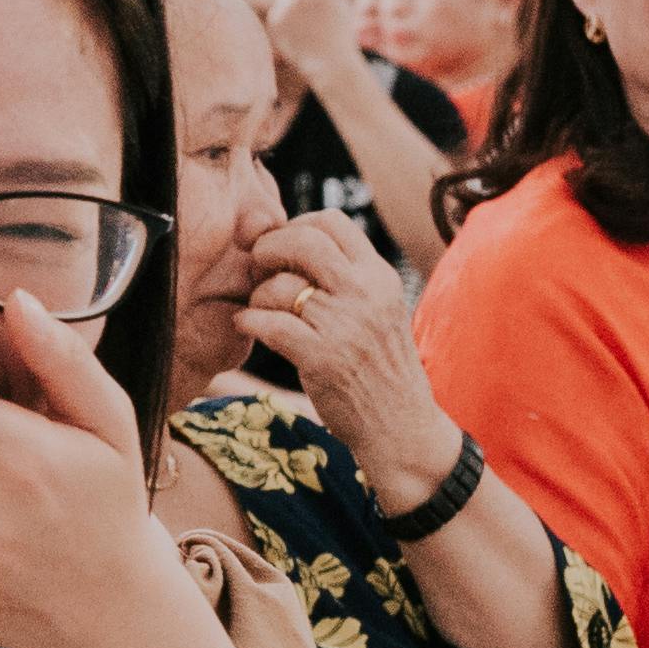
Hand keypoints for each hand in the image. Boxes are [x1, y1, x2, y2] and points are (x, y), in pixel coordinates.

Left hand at [228, 209, 446, 488]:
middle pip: (303, 240)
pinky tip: (247, 325)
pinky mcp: (322, 358)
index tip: (280, 245)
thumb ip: (349, 278)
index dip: (295, 225)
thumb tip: (294, 243)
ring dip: (258, 294)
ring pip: (280, 285)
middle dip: (268, 247)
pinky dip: (248, 321)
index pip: (331, 221)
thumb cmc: (381, 368)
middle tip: (257, 265)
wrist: (401, 426)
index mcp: (380, 276)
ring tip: (259, 308)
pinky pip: (268, 324)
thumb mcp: (380, 310)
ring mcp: (344, 325)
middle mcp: (366, 294)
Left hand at [257, 0, 368, 104]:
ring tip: (304, 19)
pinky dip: (283, 17)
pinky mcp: (274, 21)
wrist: (331, 62)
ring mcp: (285, 6)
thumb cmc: (338, 31)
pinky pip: (276, 9)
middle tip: (304, 3)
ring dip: (289, 0)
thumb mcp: (338, 1)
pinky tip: (297, 30)